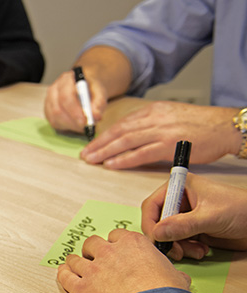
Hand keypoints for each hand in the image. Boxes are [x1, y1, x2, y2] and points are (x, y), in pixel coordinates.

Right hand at [44, 69, 106, 133]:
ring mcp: (48, 100)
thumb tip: (96, 117)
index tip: (85, 121)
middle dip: (72, 121)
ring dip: (69, 125)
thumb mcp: (100, 92)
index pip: (66, 97)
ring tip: (82, 127)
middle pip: (57, 109)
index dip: (74, 111)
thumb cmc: (91, 89)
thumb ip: (99, 103)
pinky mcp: (48, 110)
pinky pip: (53, 122)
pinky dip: (65, 127)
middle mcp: (54, 89)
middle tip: (84, 128)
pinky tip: (75, 125)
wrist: (85, 87)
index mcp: (66, 80)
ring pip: (54, 118)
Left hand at [57, 229, 189, 292]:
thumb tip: (178, 279)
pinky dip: (63, 274)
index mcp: (133, 244)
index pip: (117, 236)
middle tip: (95, 257)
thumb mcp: (176, 279)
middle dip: (93, 250)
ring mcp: (93, 269)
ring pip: (76, 259)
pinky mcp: (81, 288)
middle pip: (93, 243)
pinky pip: (65, 276)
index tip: (114, 249)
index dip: (114, 244)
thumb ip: (171, 274)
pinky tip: (63, 273)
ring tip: (75, 264)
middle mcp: (110, 252)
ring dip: (75, 261)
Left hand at [81, 102, 240, 168]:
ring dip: (106, 152)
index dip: (104, 135)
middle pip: (119, 131)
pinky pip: (141, 153)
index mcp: (154, 110)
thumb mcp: (171, 118)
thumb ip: (152, 125)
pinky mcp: (169, 144)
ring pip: (126, 141)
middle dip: (99, 144)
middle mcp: (155, 118)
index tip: (92, 145)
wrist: (224, 126)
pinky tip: (111, 164)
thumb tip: (132, 138)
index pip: (123, 123)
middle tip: (85, 155)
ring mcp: (161, 131)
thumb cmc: (202, 125)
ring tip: (92, 160)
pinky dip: (124, 159)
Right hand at [141, 173, 246, 259]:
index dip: (150, 223)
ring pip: (166, 236)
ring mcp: (185, 216)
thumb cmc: (242, 210)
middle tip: (176, 251)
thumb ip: (183, 225)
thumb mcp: (211, 217)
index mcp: (180, 187)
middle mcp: (179, 201)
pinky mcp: (191, 230)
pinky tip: (201, 250)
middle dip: (166, 238)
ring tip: (196, 250)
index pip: (152, 205)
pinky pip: (177, 243)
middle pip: (157, 223)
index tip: (156, 239)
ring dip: (178, 247)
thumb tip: (157, 233)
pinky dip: (185, 250)